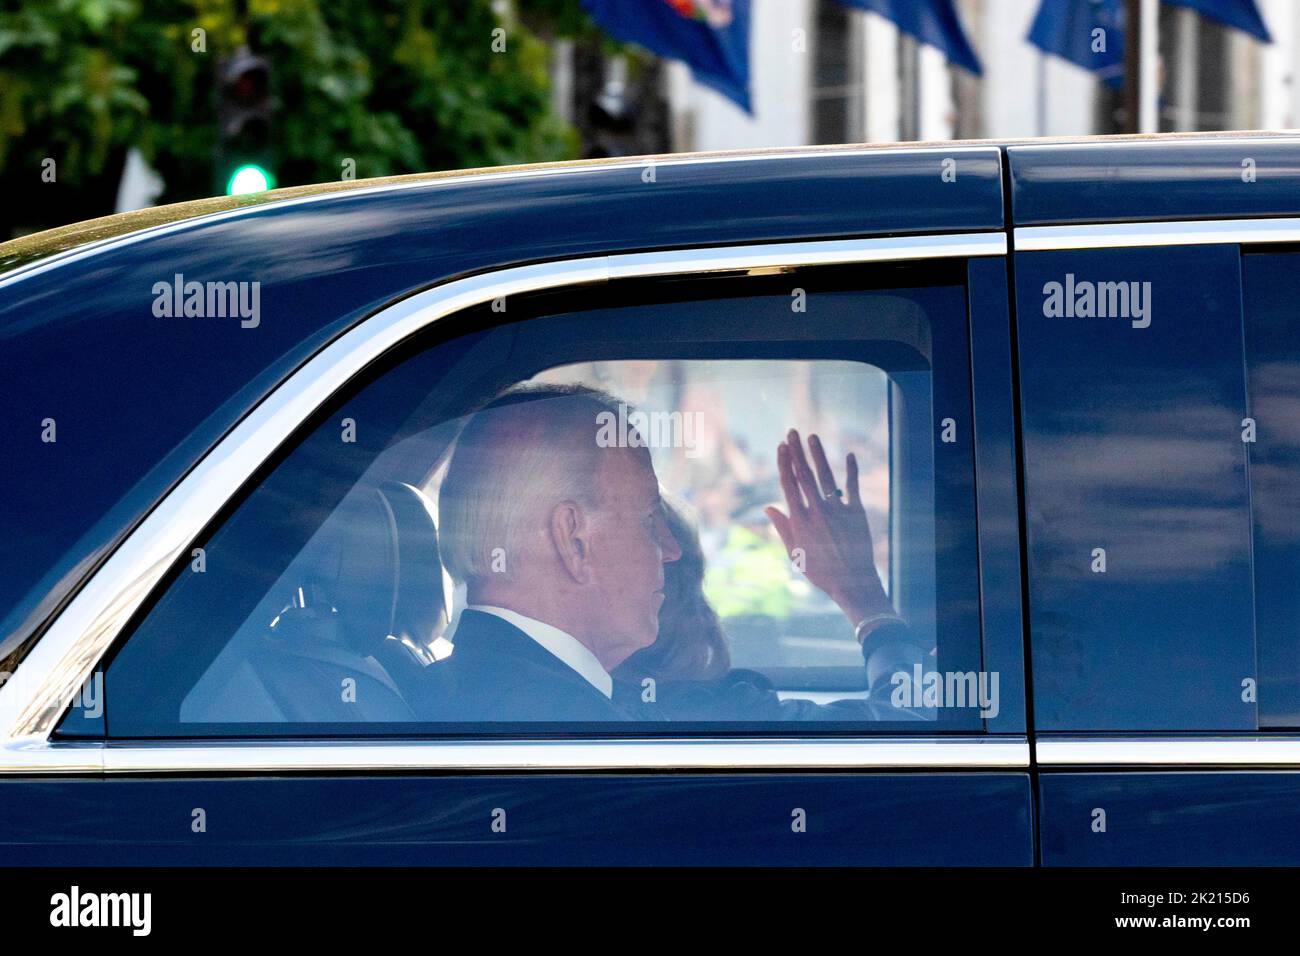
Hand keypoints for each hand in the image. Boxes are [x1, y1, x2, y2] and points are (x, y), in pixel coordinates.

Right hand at [764, 429, 891, 624]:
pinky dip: (852, 471)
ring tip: (812, 437)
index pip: (789, 486)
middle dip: (797, 452)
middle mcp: (817, 511)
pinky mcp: (856, 512)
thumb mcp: (794, 553)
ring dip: (818, 455)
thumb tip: (768, 507)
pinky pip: (852, 487)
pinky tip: (850, 455)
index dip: (784, 464)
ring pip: (826, 477)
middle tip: (792, 432)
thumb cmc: (819, 571)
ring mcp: (838, 511)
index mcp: (800, 521)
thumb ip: (782, 528)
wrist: (851, 582)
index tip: (781, 447)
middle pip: (804, 476)